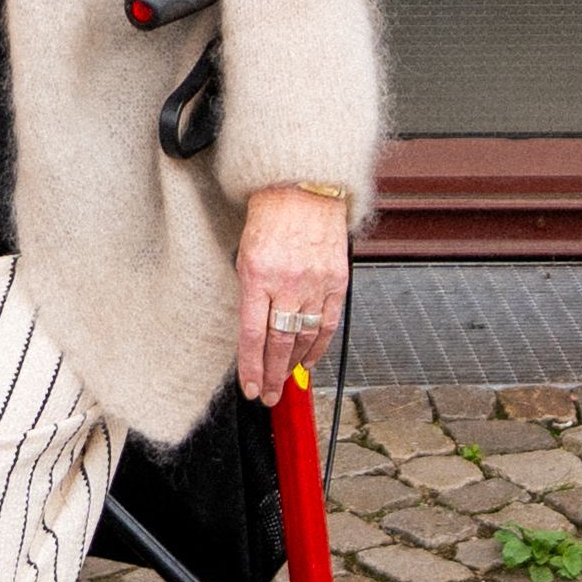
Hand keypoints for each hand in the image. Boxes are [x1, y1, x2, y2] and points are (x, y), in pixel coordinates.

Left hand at [235, 186, 352, 403]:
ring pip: (305, 338)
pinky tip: (309, 360)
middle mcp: (287, 281)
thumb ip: (249, 292)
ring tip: (285, 381)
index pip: (252, 335)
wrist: (303, 186)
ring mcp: (315, 282)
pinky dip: (318, 347)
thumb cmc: (269, 215)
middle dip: (272, 375)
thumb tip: (252, 333)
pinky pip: (329, 324)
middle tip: (268, 396)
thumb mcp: (244, 252)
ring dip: (294, 365)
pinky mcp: (337, 280)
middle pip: (279, 343)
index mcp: (257, 274)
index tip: (250, 388)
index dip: (251, 367)